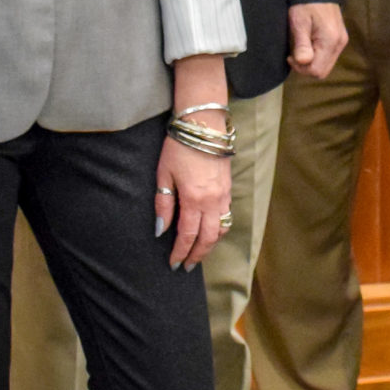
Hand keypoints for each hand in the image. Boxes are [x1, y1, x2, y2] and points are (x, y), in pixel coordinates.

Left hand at [159, 54, 236, 268]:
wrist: (204, 123)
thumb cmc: (179, 146)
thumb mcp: (164, 174)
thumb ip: (163, 204)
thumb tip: (160, 231)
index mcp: (194, 199)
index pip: (188, 235)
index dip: (181, 252)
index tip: (174, 264)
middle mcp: (212, 201)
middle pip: (208, 238)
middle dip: (197, 255)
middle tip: (187, 267)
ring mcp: (224, 195)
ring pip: (221, 230)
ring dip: (210, 245)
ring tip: (199, 253)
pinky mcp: (229, 187)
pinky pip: (226, 216)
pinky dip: (219, 229)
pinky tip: (210, 232)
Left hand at [288, 2, 346, 80]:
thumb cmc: (305, 4)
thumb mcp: (299, 22)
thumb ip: (302, 44)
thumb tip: (303, 62)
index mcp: (330, 41)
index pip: (317, 71)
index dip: (301, 68)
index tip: (291, 56)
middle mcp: (340, 44)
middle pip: (323, 71)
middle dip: (306, 68)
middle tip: (295, 53)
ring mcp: (342, 41)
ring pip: (326, 65)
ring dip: (312, 62)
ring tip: (301, 47)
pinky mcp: (340, 38)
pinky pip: (329, 56)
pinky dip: (317, 56)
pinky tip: (309, 44)